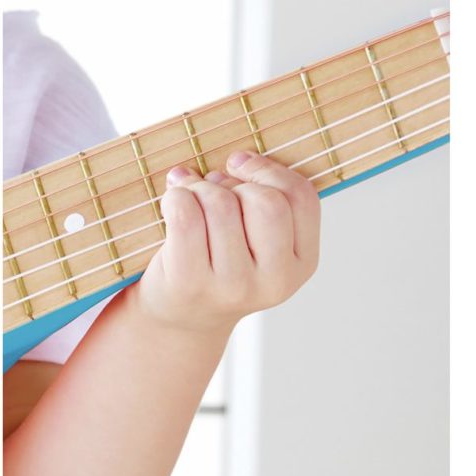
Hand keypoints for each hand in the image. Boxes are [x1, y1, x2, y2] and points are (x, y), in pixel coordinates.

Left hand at [126, 150, 320, 333]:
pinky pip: (185, 214)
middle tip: (213, 190)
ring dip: (199, 188)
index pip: (301, 197)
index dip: (268, 169)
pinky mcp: (191, 283)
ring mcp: (233, 286)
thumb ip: (264, 199)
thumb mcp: (261, 240)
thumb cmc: (222, 263)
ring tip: (191, 199)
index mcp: (302, 262)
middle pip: (265, 201)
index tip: (240, 165)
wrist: (184, 315)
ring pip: (220, 203)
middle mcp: (274, 280)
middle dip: (233, 182)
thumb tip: (237, 160)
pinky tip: (173, 203)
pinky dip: (176, 196)